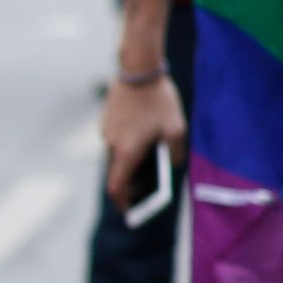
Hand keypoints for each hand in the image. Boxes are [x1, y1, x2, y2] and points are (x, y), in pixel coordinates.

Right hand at [102, 75, 187, 207]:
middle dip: (131, 182)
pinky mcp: (107, 120)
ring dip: (131, 160)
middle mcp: (112, 144)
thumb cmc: (160, 102)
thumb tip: (173, 167)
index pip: (117, 187)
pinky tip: (144, 135)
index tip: (130, 212)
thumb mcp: (176, 129)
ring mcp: (106, 131)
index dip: (122, 202)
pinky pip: (117, 139)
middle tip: (146, 189)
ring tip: (150, 159)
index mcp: (127, 151)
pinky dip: (128, 144)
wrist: (139, 70)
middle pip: (117, 172)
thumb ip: (175, 153)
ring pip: (118, 154)